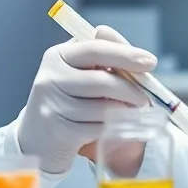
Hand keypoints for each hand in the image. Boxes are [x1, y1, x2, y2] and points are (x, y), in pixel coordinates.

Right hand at [15, 25, 155, 174]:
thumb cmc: (66, 99)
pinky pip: (98, 128)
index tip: (150, 61)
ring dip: (125, 111)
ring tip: (132, 112)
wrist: (36, 138)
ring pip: (103, 107)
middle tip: (147, 96)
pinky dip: (113, 128)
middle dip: (131, 88)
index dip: (125, 54)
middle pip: (101, 80)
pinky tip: (115, 127)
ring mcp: (53, 106)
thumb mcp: (78, 73)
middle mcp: (51, 78)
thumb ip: (103, 58)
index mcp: (57, 56)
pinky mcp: (59, 131)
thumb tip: (135, 54)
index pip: (95, 48)